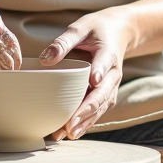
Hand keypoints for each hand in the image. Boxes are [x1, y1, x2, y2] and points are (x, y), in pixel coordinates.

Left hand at [39, 9, 130, 139]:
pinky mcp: (106, 94)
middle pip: (102, 93)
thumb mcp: (80, 28)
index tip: (93, 80)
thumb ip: (63, 42)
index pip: (104, 63)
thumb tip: (44, 59)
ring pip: (101, 106)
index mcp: (108, 53)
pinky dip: (86, 122)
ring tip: (69, 134)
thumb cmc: (96, 29)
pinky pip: (98, 110)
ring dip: (86, 121)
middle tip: (71, 123)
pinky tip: (71, 133)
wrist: (118, 32)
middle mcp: (113, 73)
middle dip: (87, 109)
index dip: (99, 72)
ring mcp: (111, 86)